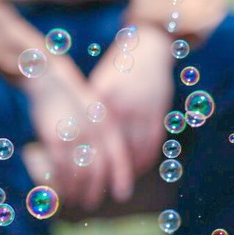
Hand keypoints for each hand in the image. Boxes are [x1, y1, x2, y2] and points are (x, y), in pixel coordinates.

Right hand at [25, 55, 132, 209]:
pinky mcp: (54, 139)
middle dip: (96, 189)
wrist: (47, 79)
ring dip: (77, 190)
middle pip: (99, 169)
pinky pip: (61, 167)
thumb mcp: (92, 111)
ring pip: (80, 172)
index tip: (122, 195)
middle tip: (91, 203)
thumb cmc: (69, 97)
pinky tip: (60, 190)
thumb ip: (100, 133)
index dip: (122, 177)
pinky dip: (62, 182)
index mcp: (107, 125)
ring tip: (73, 200)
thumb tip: (100, 158)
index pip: (119, 156)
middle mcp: (93, 132)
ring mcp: (74, 136)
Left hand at [87, 23, 174, 177]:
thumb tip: (74, 136)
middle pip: (114, 148)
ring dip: (127, 170)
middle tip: (96, 186)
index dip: (89, 158)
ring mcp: (144, 110)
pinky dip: (145, 159)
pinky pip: (153, 143)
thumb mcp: (98, 85)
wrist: (148, 48)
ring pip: (135, 149)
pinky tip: (137, 169)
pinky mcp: (159, 112)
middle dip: (106, 170)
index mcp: (104, 100)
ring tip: (117, 182)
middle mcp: (124, 106)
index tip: (80, 174)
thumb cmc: (116, 68)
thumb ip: (89, 108)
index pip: (95, 136)